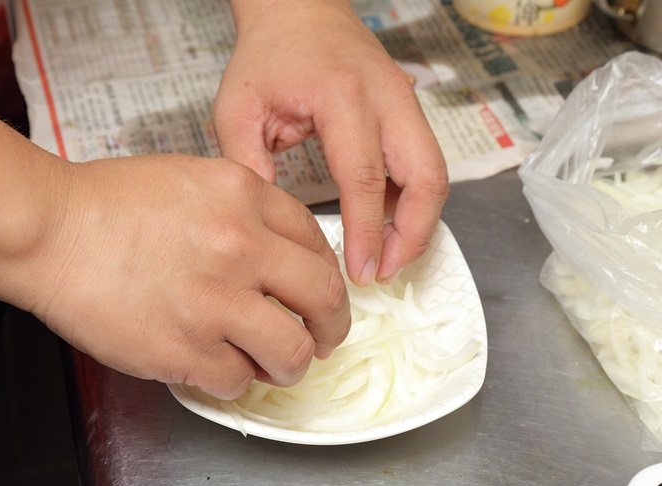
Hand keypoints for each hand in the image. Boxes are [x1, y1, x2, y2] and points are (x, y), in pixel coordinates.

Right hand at [30, 155, 350, 398]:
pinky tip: (215, 365)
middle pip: (324, 298)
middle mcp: (241, 247)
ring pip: (292, 352)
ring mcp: (216, 302)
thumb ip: (242, 210)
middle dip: (331, 327)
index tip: (319, 295)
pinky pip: (237, 380)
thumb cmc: (105, 204)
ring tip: (274, 366)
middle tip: (324, 338)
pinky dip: (233, 379)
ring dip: (289, 365)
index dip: (324, 276)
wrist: (49, 230)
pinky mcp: (186, 350)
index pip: (316, 242)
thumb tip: (277, 254)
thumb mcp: (190, 180)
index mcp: (244, 197)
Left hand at [214, 0, 448, 285]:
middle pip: (427, 176)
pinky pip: (424, 162)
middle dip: (414, 234)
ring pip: (435, 171)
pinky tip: (386, 225)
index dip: (367, 232)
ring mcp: (405, 100)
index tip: (361, 271)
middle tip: (386, 271)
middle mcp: (387, 97)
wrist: (297, 11)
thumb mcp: (238, 109)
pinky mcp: (408, 109)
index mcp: (342, 96)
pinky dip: (413, 200)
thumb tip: (269, 225)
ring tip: (389, 257)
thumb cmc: (267, 57)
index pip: (365, 177)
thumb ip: (248, 165)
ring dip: (419, 220)